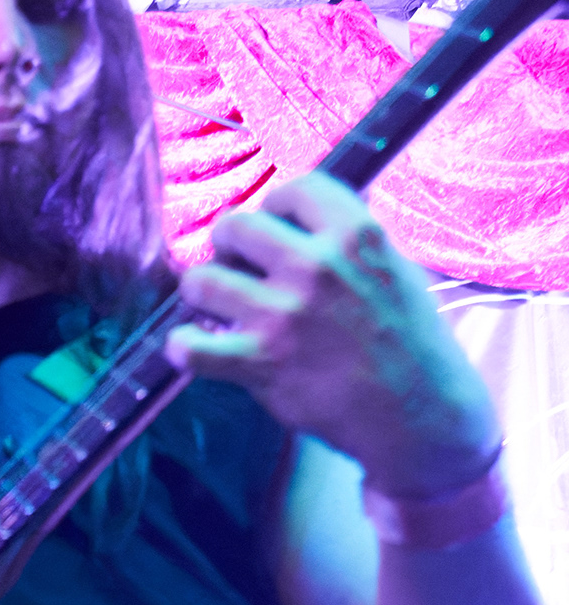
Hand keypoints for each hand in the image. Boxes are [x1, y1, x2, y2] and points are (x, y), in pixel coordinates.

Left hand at [167, 172, 499, 497]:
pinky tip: (193, 347)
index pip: (293, 190)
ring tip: (217, 307)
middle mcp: (316, 267)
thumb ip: (349, 242)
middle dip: (229, 245)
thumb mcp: (395, 270)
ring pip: (201, 281)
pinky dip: (183, 348)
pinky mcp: (260, 364)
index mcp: (356, 236)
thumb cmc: (411, 343)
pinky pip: (189, 347)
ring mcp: (283, 315)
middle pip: (236, 226)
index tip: (274, 225)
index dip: (275, 207)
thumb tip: (304, 220)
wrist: (421, 415)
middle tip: (237, 267)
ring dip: (203, 292)